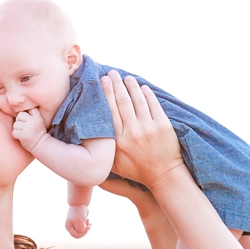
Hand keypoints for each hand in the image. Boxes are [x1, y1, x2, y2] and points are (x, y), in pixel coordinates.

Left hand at [11, 108, 46, 151]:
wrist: (41, 145)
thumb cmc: (38, 133)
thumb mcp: (39, 121)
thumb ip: (32, 115)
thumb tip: (21, 109)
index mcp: (37, 117)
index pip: (29, 109)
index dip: (26, 113)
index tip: (27, 119)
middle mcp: (32, 121)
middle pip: (20, 115)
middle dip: (19, 120)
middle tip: (23, 126)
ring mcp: (27, 128)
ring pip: (15, 124)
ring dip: (17, 129)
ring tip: (22, 132)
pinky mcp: (23, 135)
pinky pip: (14, 132)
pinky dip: (15, 135)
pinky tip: (20, 137)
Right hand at [65, 204, 91, 238]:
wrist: (79, 203)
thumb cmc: (79, 212)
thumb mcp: (79, 222)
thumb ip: (81, 230)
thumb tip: (83, 232)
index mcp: (69, 227)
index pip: (76, 235)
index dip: (82, 234)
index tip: (87, 228)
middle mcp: (71, 226)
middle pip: (79, 234)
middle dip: (85, 230)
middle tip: (89, 226)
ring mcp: (74, 224)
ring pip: (82, 230)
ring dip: (86, 227)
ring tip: (88, 222)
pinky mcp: (78, 221)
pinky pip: (83, 227)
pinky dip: (86, 225)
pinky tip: (88, 220)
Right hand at [100, 72, 183, 187]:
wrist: (164, 175)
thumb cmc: (137, 170)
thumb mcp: (114, 164)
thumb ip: (102, 149)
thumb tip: (86, 134)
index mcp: (118, 141)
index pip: (110, 111)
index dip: (106, 93)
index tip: (102, 80)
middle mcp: (132, 132)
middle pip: (122, 101)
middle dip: (116, 84)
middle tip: (112, 73)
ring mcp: (149, 127)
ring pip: (137, 100)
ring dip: (131, 86)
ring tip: (126, 77)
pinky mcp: (163, 125)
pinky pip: (153, 104)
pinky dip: (147, 93)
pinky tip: (142, 87)